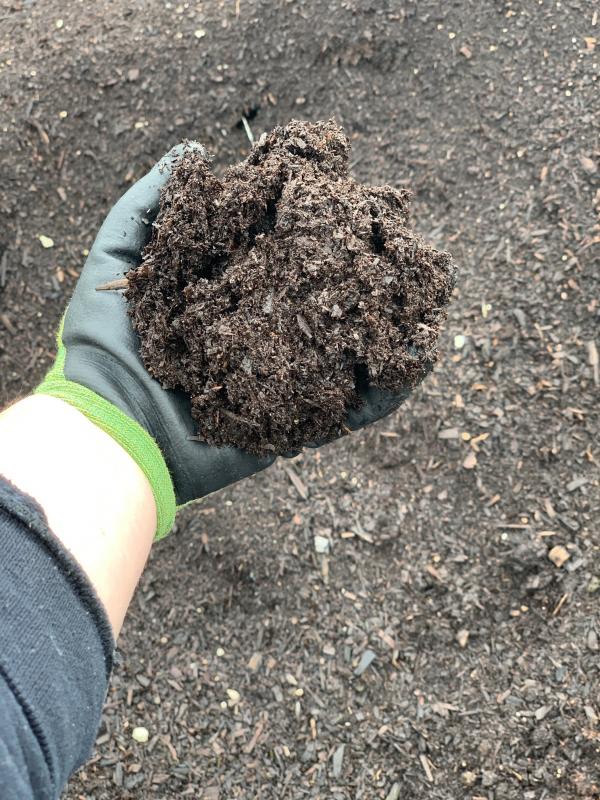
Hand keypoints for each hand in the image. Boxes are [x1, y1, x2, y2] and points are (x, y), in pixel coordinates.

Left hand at [36, 145, 411, 538]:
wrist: (109, 435)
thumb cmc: (106, 349)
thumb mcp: (117, 262)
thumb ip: (148, 207)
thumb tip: (194, 149)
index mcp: (229, 298)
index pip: (282, 256)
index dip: (313, 226)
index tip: (343, 194)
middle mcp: (261, 338)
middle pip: (322, 302)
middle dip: (361, 273)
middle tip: (397, 241)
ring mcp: (281, 384)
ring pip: (346, 353)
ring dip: (386, 326)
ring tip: (423, 296)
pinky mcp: (293, 427)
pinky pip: (349, 411)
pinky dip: (387, 391)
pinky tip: (416, 359)